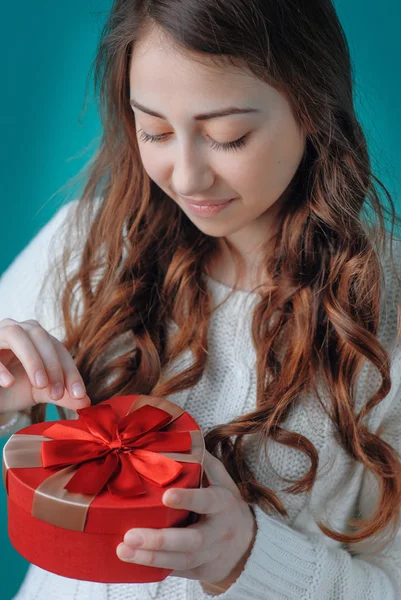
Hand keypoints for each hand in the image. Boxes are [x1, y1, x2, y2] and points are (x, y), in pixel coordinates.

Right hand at [0, 318, 90, 412]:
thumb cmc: (12, 388)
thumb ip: (62, 395)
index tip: (79, 394)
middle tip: (58, 393)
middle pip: (41, 337)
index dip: (71, 371)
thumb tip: (86, 402)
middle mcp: (18, 329)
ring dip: (32, 359)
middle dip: (53, 365)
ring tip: (40, 385)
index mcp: (37, 337)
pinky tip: (8, 383)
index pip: (59, 348)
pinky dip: (1, 367)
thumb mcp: (39, 391)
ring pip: (17, 335)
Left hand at [116, 450, 256, 591]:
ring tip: (123, 549)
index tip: (166, 495)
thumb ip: (205, 462)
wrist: (248, 546)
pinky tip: (132, 562)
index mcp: (223, 504)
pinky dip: (154, 569)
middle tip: (130, 535)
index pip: (207, 501)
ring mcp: (210, 555)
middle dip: (160, 540)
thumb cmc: (226, 505)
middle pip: (191, 541)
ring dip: (149, 558)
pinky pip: (176, 572)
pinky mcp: (199, 571)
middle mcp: (218, 532)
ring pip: (180, 561)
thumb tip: (182, 439)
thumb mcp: (223, 481)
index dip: (188, 499)